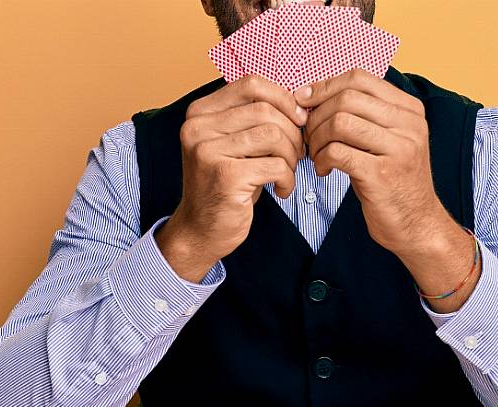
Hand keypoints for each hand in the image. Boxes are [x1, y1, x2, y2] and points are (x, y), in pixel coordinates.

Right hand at [157, 76, 306, 281]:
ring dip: (291, 156)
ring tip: (287, 172)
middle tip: (296, 154)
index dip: (283, 98)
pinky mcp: (226, 176)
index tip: (298, 120)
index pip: (251, 84)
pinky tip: (281, 189)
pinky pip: (276, 165)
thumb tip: (300, 101)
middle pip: (266, 110)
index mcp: (199, 113)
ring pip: (274, 135)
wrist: (200, 230)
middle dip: (292, 132)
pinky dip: (287, 178)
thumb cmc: (226, 184)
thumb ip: (254, 117)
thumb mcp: (234, 143)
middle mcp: (198, 127)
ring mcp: (208, 151)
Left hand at [296, 69, 479, 311]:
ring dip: (316, 139)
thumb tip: (312, 93)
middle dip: (316, 116)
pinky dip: (321, 159)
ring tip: (315, 156)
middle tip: (308, 137)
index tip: (304, 102)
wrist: (417, 225)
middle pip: (346, 98)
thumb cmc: (393, 182)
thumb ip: (363, 115)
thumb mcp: (387, 140)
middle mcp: (409, 124)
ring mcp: (399, 149)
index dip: (325, 86)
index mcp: (410, 109)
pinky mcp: (382, 175)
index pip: (359, 78)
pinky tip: (322, 170)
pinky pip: (337, 152)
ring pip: (339, 123)